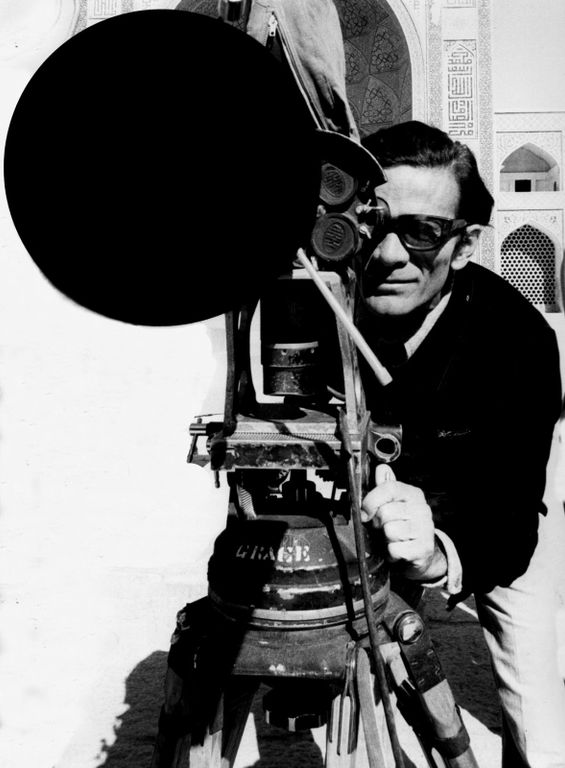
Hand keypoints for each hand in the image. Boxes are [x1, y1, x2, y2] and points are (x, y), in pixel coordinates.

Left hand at [361, 464, 446, 581]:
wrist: (420, 554)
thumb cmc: (401, 527)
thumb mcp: (391, 505)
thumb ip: (385, 488)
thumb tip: (382, 469)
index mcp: (413, 494)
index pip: (388, 488)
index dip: (371, 500)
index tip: (365, 513)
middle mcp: (422, 509)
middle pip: (385, 512)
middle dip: (378, 524)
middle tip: (384, 528)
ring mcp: (425, 529)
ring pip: (390, 531)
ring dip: (386, 539)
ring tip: (393, 539)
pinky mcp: (424, 548)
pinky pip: (395, 549)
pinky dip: (392, 553)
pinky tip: (398, 551)